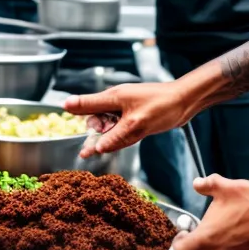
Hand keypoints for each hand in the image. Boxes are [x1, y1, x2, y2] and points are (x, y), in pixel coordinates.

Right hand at [69, 81, 189, 156]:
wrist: (186, 101)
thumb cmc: (163, 106)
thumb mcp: (137, 124)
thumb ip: (115, 136)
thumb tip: (98, 146)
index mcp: (114, 97)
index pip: (87, 103)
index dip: (74, 107)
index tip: (62, 109)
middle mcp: (117, 102)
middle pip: (96, 118)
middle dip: (93, 133)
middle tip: (89, 151)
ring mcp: (126, 109)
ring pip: (108, 125)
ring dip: (104, 137)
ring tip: (91, 152)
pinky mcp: (135, 116)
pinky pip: (120, 128)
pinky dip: (116, 137)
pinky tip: (113, 144)